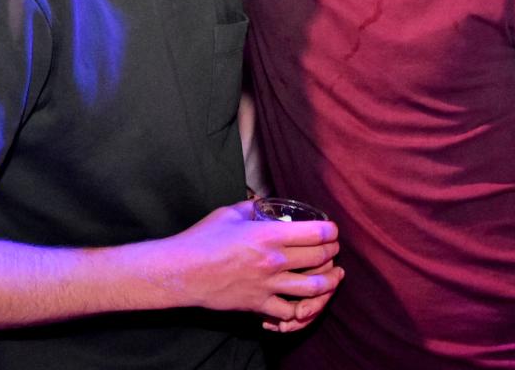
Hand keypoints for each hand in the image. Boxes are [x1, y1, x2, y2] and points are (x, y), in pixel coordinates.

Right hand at [157, 201, 341, 321]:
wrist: (181, 271)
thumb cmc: (202, 239)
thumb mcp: (229, 214)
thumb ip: (251, 207)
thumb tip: (263, 203)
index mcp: (268, 235)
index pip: (315, 233)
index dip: (330, 231)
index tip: (332, 230)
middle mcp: (273, 261)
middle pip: (319, 259)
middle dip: (332, 252)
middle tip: (333, 249)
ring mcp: (268, 285)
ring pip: (313, 288)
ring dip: (328, 281)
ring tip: (333, 276)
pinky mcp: (258, 304)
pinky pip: (289, 311)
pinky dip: (301, 308)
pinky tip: (306, 301)